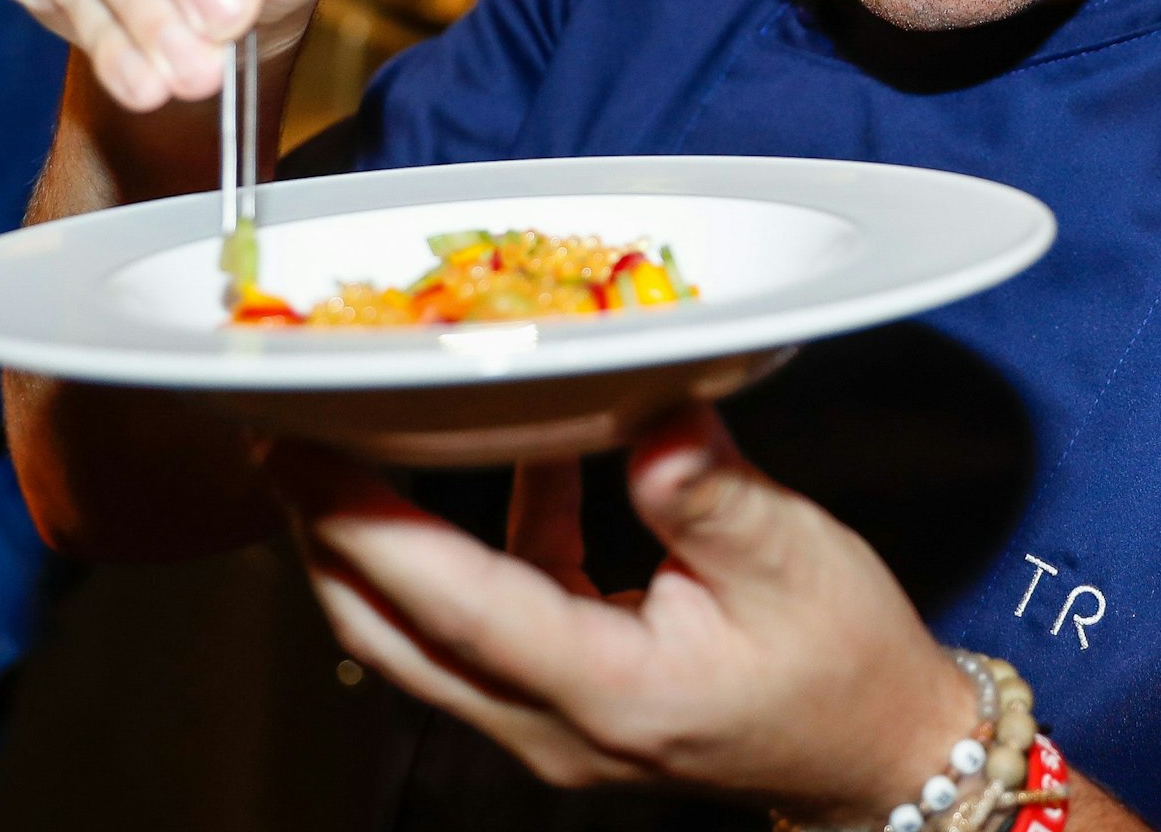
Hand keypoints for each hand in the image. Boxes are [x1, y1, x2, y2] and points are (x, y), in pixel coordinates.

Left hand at [271, 407, 979, 820]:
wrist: (878, 749)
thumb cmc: (844, 660)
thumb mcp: (791, 557)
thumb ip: (709, 487)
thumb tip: (651, 411)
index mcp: (603, 688)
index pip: (453, 605)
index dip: (366, 525)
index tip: (300, 453)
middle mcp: (554, 722)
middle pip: (393, 636)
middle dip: (325, 539)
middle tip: (283, 443)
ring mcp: (553, 722)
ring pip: (422, 639)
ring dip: (377, 547)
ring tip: (352, 451)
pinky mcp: (570, 699)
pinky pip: (488, 622)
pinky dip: (475, 546)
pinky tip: (524, 467)